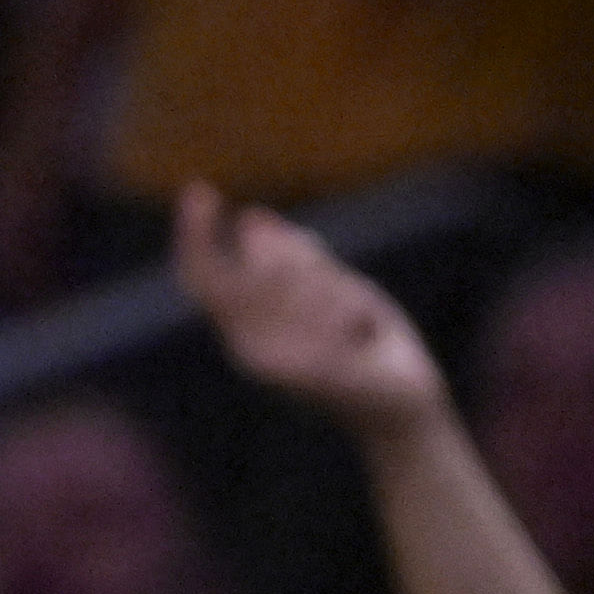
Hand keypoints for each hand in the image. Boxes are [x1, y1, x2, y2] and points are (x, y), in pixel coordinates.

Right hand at [173, 182, 448, 439]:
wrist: (400, 402)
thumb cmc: (364, 346)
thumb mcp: (329, 288)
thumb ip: (292, 256)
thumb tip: (252, 217)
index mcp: (243, 329)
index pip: (201, 277)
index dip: (194, 235)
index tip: (199, 191)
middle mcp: (246, 347)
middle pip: (254, 270)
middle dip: (295, 264)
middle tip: (336, 289)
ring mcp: (273, 361)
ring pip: (293, 282)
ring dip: (332, 290)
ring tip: (356, 324)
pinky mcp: (305, 370)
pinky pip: (327, 306)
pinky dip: (350, 311)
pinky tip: (363, 335)